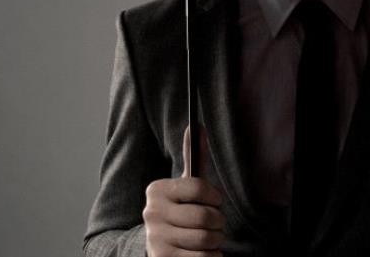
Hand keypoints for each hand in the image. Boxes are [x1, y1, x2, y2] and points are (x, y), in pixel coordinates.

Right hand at [143, 125, 225, 256]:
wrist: (159, 248)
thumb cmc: (180, 211)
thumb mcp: (185, 185)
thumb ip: (193, 157)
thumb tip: (197, 125)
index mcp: (157, 190)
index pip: (198, 187)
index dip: (215, 197)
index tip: (215, 201)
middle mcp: (151, 213)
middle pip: (205, 217)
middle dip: (217, 222)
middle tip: (213, 223)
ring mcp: (156, 239)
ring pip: (206, 239)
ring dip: (215, 241)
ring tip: (208, 238)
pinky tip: (202, 253)